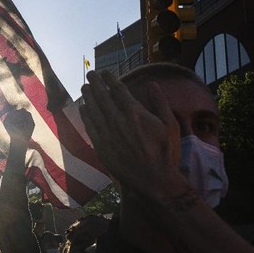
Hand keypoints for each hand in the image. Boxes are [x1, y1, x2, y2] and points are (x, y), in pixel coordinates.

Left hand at [79, 71, 181, 195]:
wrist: (153, 179)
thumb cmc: (165, 152)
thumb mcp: (170, 125)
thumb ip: (160, 102)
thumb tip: (152, 84)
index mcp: (135, 113)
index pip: (118, 89)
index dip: (110, 79)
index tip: (106, 72)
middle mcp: (118, 120)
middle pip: (102, 96)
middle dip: (95, 82)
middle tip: (91, 74)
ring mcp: (107, 133)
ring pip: (93, 109)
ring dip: (88, 96)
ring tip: (84, 86)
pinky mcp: (100, 146)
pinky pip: (89, 126)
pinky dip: (85, 114)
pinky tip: (83, 107)